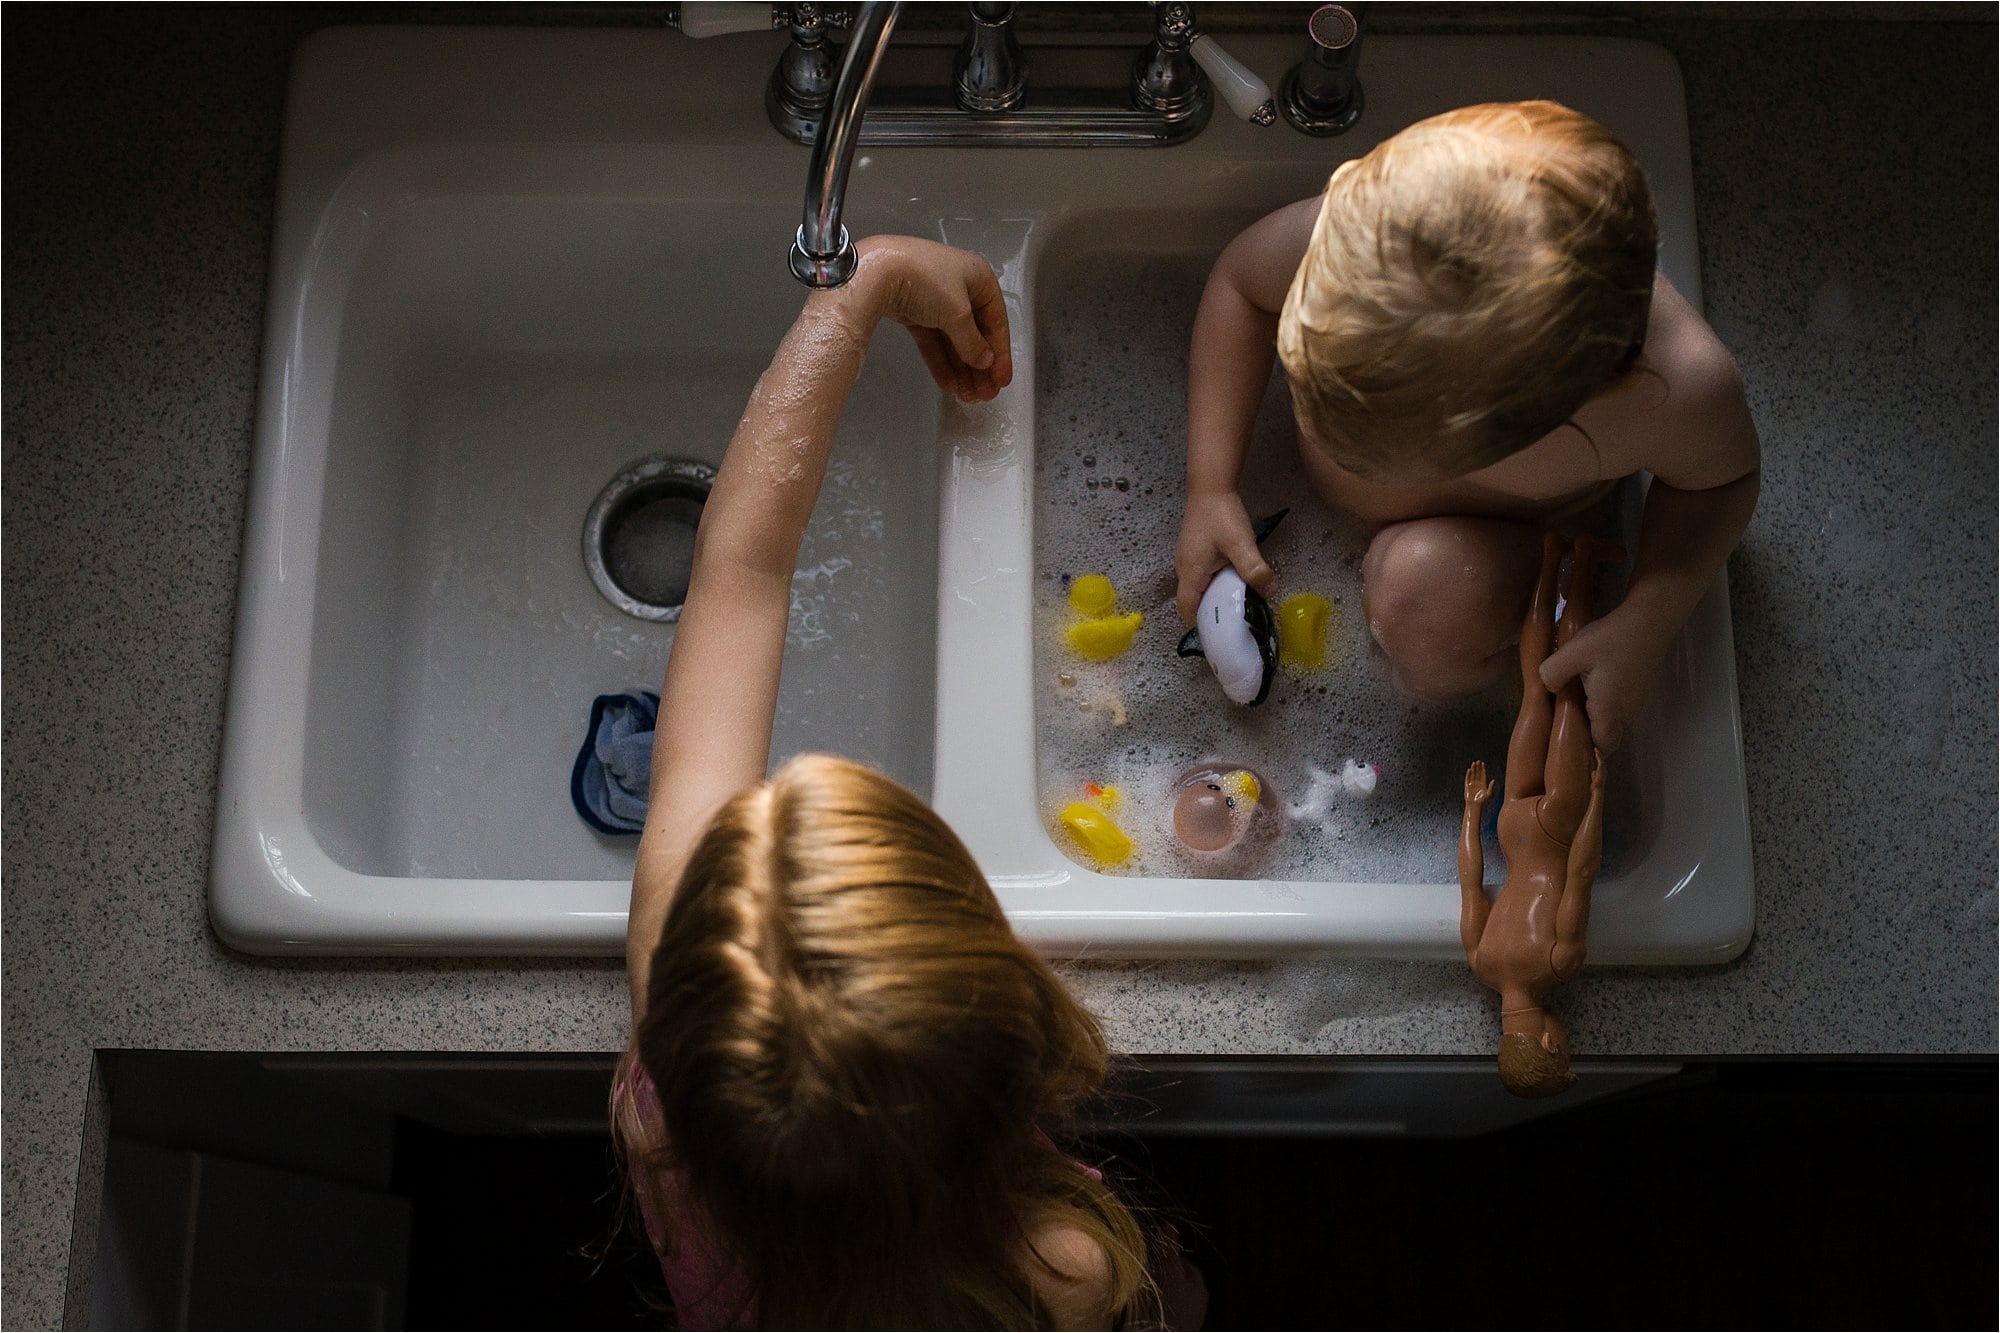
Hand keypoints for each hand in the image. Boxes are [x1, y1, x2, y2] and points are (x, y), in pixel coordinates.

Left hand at [848, 236, 1012, 401]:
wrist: (876, 271)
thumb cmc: (924, 279)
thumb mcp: (957, 313)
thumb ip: (973, 343)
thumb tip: (984, 361)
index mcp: (979, 278)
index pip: (996, 322)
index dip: (1000, 354)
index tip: (1001, 380)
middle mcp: (960, 287)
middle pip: (975, 334)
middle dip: (979, 366)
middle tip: (984, 394)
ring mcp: (935, 300)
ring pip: (953, 340)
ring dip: (961, 369)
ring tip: (967, 395)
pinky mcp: (914, 312)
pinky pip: (933, 341)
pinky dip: (940, 361)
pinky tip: (949, 383)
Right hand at [1174, 489, 1276, 623]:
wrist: (1211, 486)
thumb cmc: (1221, 515)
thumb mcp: (1241, 544)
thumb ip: (1255, 570)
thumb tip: (1270, 591)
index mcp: (1191, 572)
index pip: (1188, 609)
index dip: (1200, 625)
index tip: (1218, 634)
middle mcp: (1184, 568)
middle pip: (1192, 600)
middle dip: (1210, 613)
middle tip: (1233, 622)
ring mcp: (1188, 558)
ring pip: (1198, 588)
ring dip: (1214, 598)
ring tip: (1235, 604)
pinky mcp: (1195, 550)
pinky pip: (1202, 576)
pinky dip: (1214, 584)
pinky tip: (1232, 581)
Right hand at [1464, 760, 1493, 807]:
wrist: (1474, 805)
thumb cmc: (1482, 801)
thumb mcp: (1488, 794)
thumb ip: (1491, 787)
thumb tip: (1493, 780)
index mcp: (1483, 784)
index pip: (1483, 774)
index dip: (1483, 769)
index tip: (1483, 763)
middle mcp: (1477, 782)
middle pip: (1478, 773)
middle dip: (1478, 767)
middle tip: (1478, 761)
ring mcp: (1472, 784)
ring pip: (1473, 774)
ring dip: (1473, 769)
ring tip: (1474, 763)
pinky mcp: (1467, 785)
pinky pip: (1467, 778)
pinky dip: (1468, 774)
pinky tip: (1469, 770)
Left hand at [1538, 604, 1667, 752]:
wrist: (1650, 618)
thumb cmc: (1611, 638)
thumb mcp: (1571, 653)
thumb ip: (1552, 675)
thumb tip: (1550, 689)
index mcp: (1610, 709)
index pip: (1602, 745)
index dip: (1587, 745)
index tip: (1570, 732)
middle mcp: (1629, 710)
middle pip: (1608, 730)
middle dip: (1589, 723)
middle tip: (1571, 702)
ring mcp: (1640, 699)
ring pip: (1616, 714)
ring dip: (1600, 705)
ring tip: (1583, 682)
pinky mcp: (1645, 686)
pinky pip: (1624, 700)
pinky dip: (1611, 693)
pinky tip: (1601, 671)